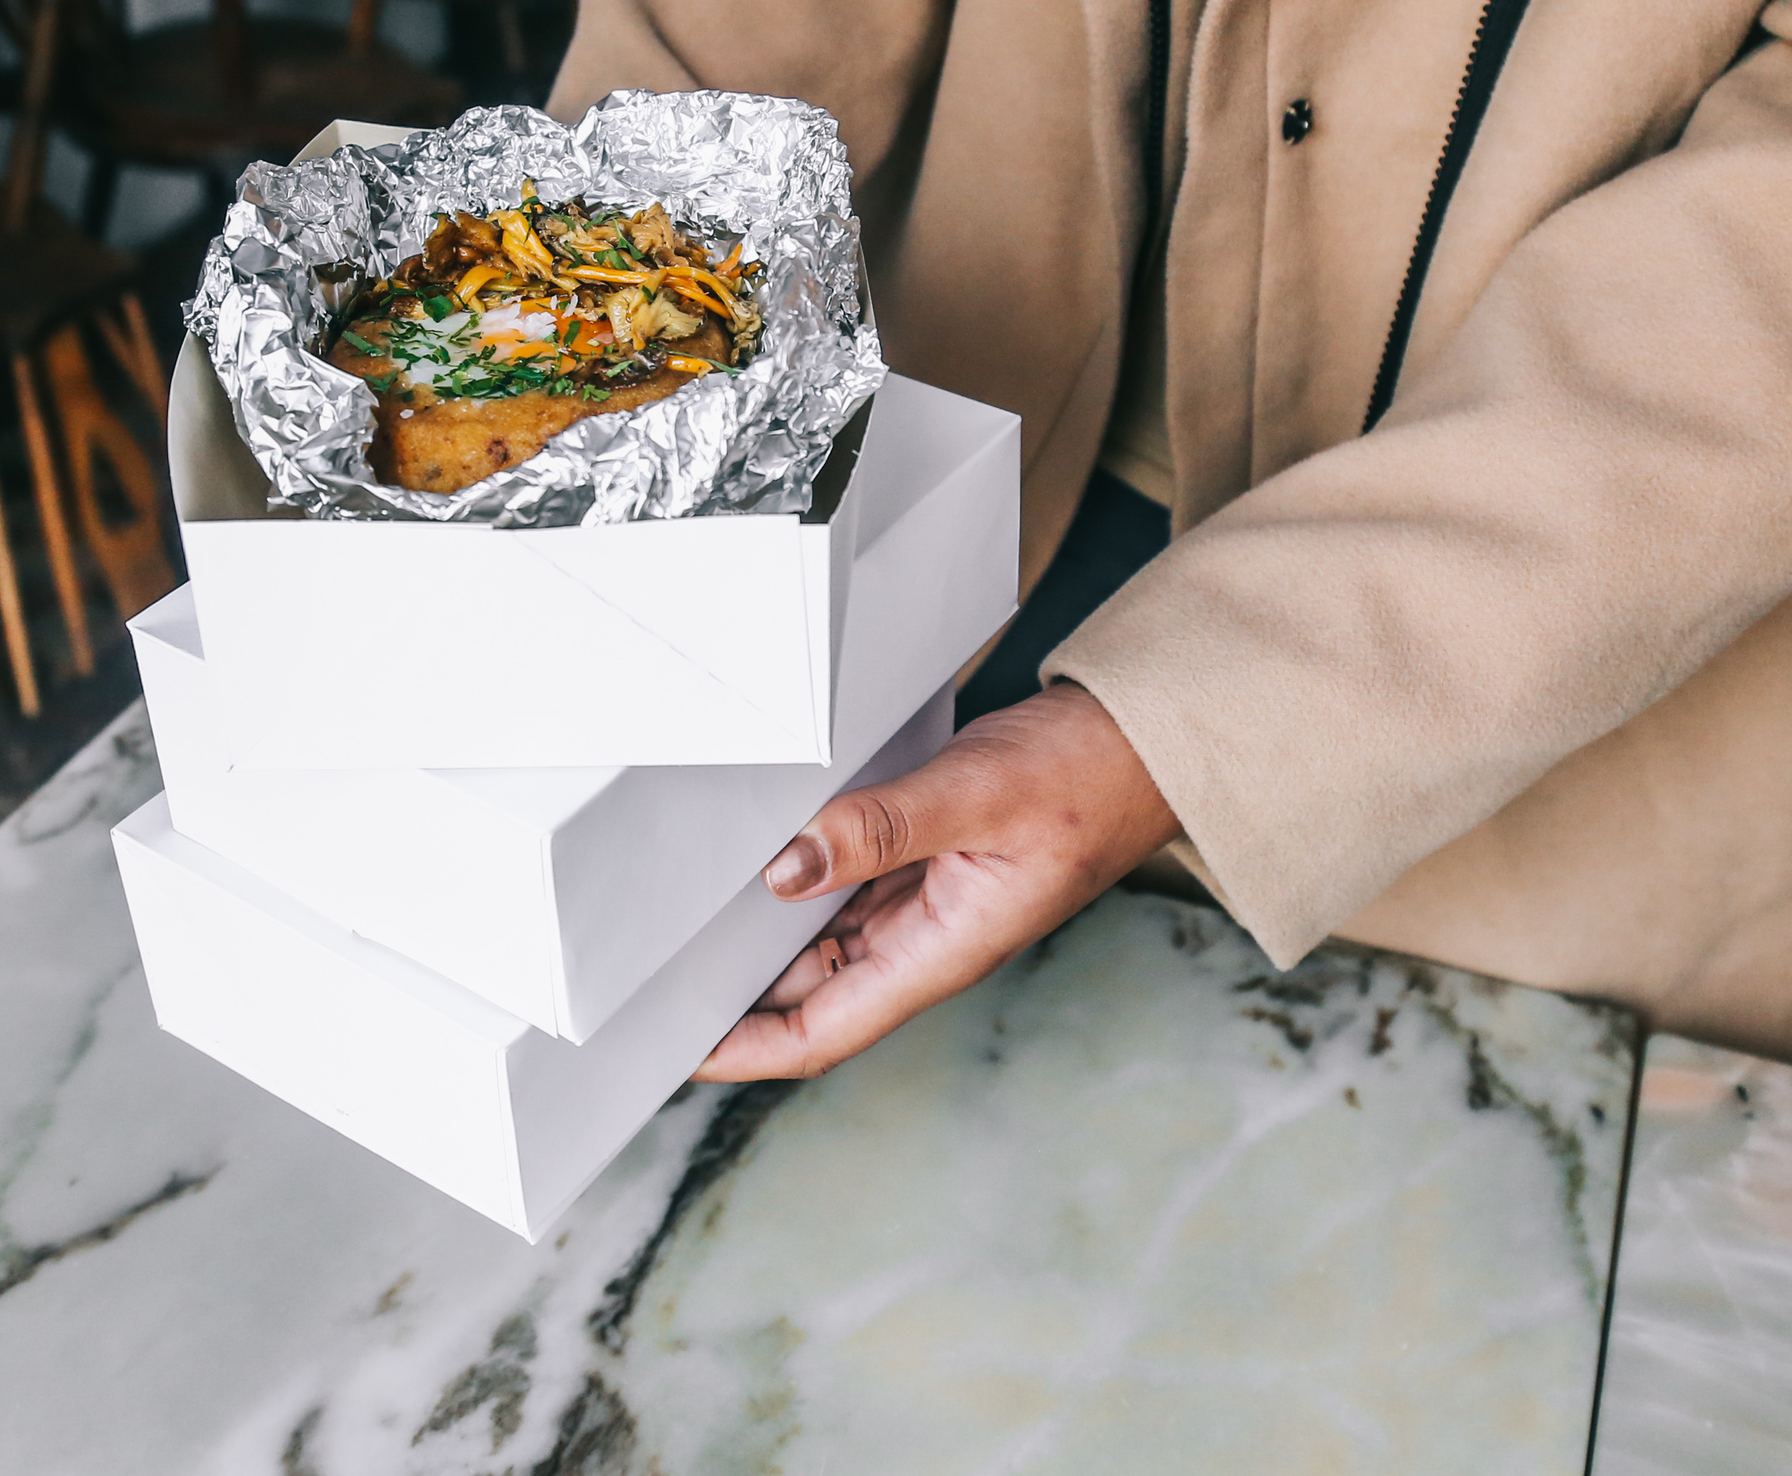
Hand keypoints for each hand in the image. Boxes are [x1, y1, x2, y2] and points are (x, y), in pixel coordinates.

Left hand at [695, 683, 1180, 1080]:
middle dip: (730, 991)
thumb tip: (785, 867)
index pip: (821, 1031)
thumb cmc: (1087, 775)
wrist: (1149, 740)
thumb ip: (882, 829)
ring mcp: (927, 899)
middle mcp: (926, 939)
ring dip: (758, 933)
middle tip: (643, 975)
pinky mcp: (927, 857)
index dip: (744, 1050)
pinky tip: (752, 852)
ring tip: (675, 917)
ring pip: (822, 936)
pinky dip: (797, 874)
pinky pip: (845, 882)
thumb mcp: (978, 794)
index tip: (672, 1050)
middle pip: (808, 990)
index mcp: (941, 951)